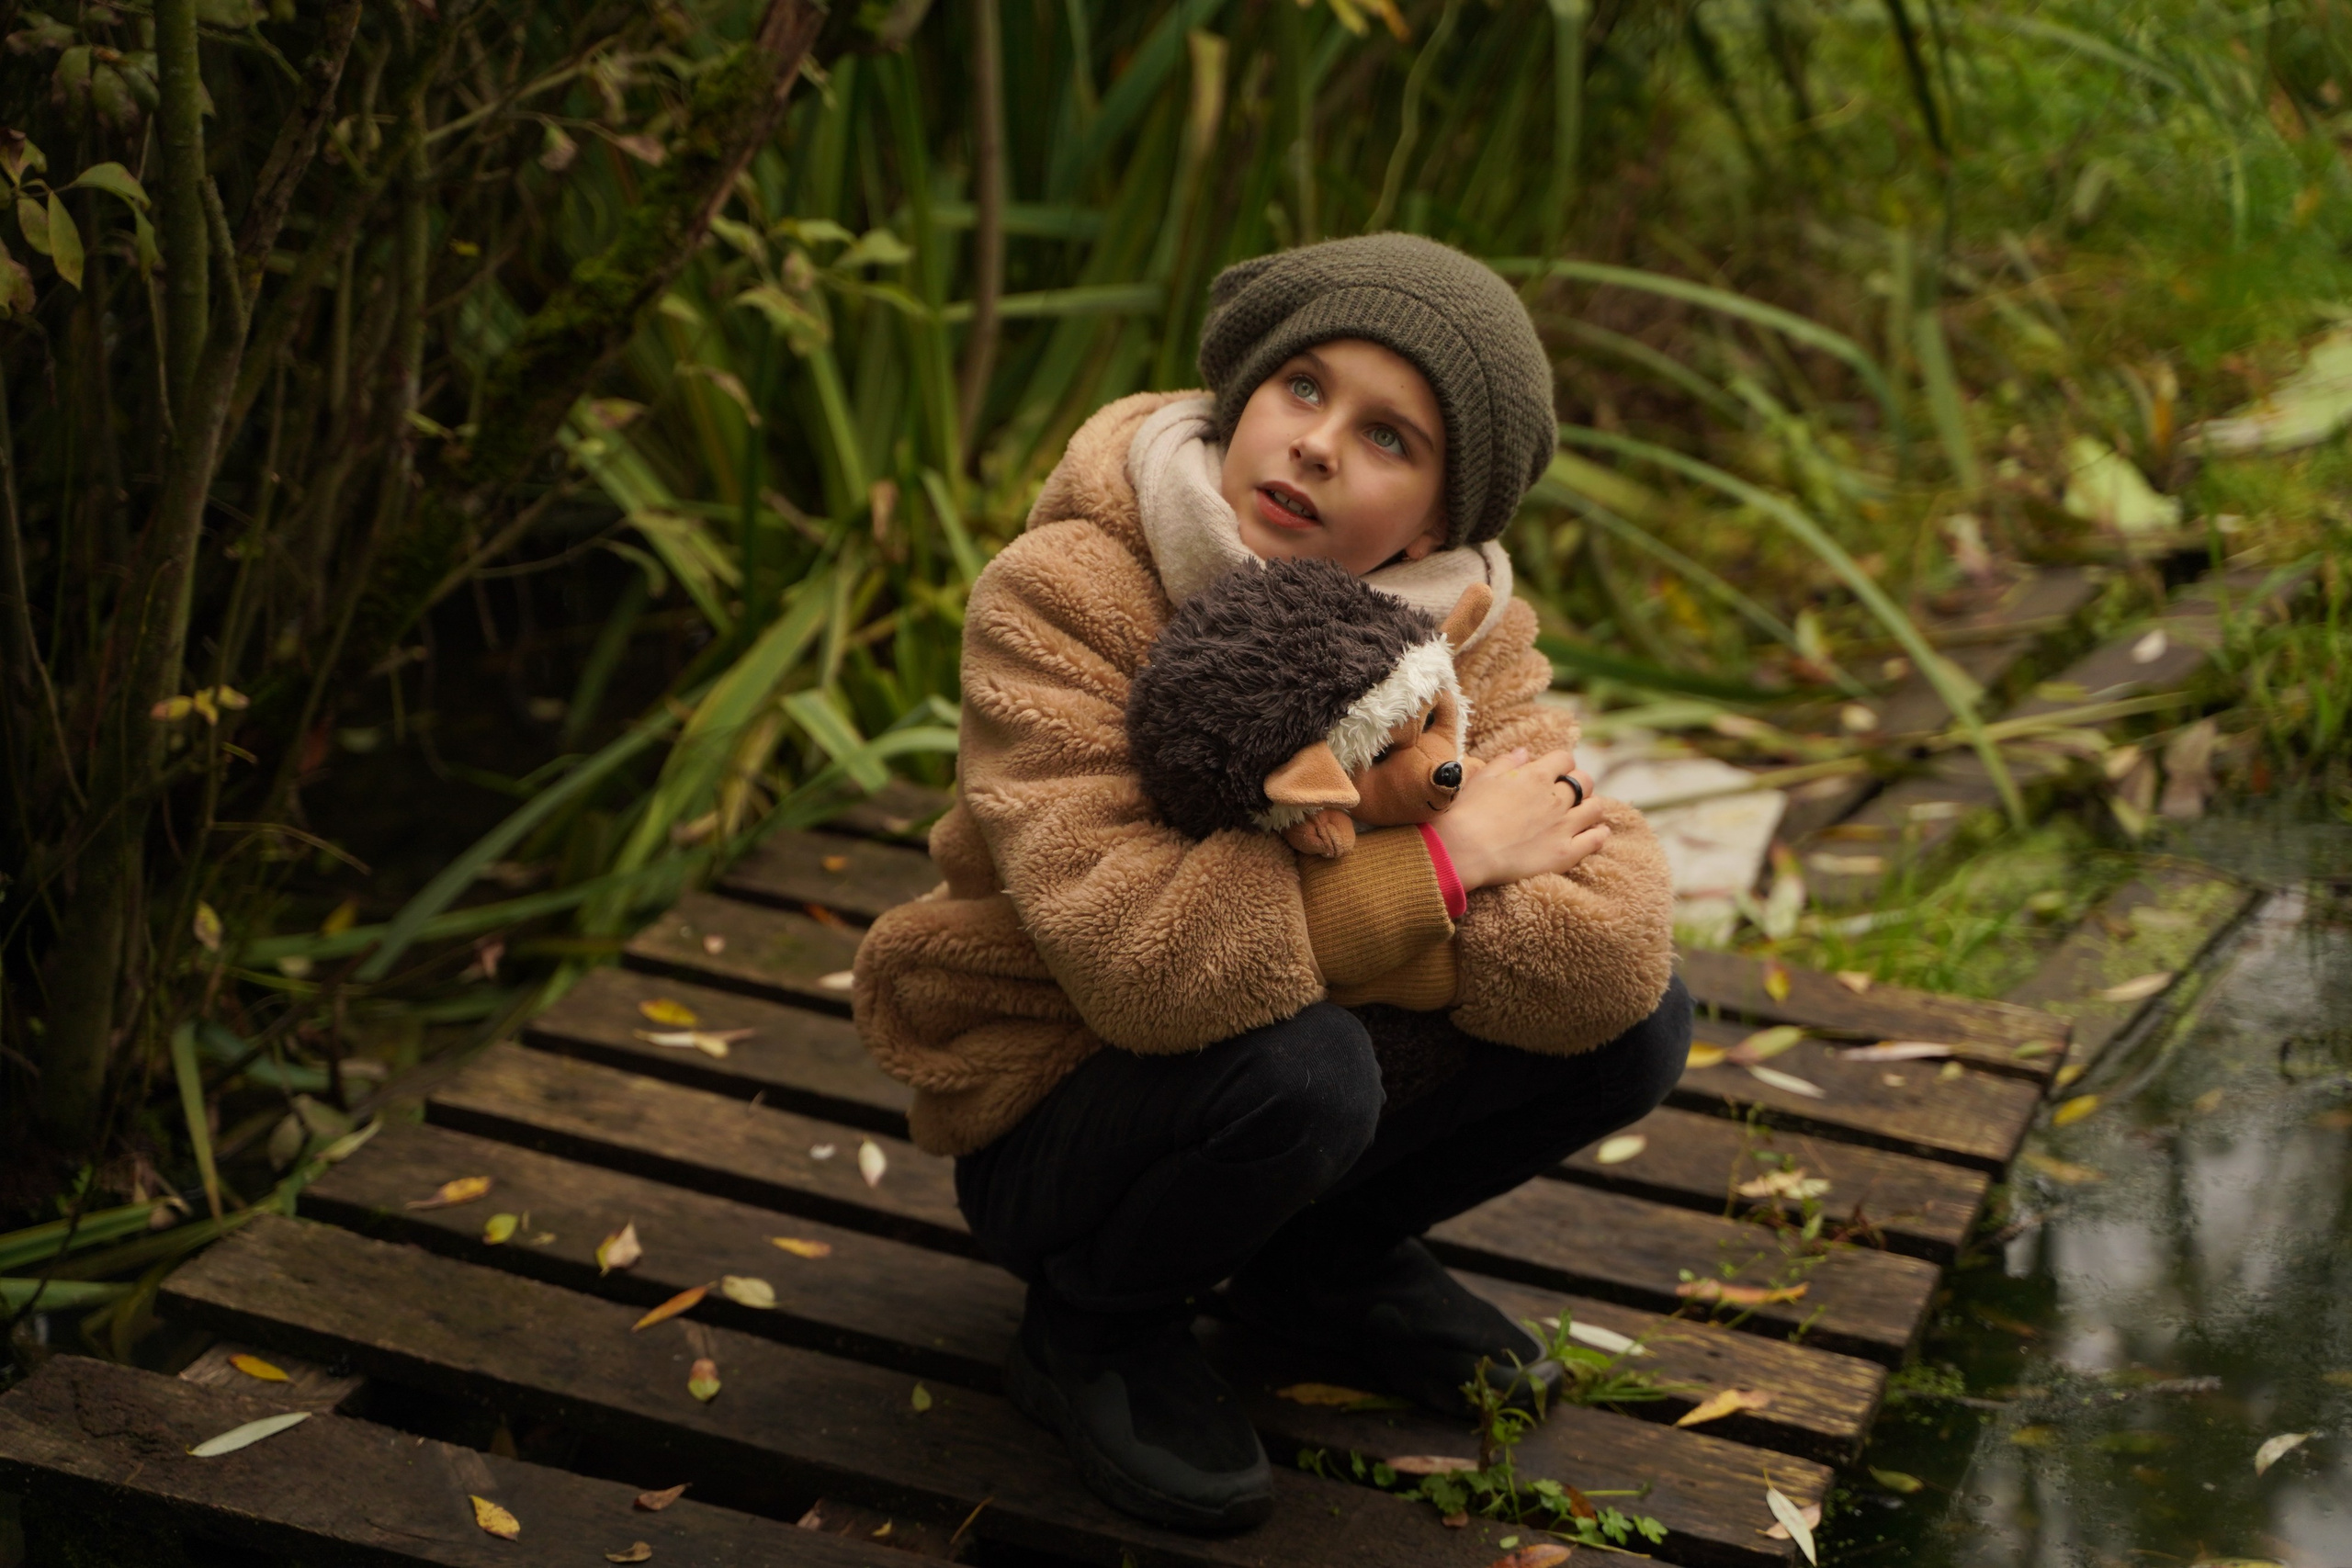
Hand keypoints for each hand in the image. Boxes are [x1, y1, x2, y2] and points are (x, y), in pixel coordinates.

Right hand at [1430, 748, 1610, 890]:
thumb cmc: (1469, 812)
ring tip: (1582, 812)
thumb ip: (1507, 762)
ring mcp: (1563, 826)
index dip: (1561, 764)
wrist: (1466, 849)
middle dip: (1579, 783)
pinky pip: (1596, 840)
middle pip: (1584, 781)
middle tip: (1569, 793)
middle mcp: (1556, 798)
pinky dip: (1599, 834)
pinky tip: (1597, 833)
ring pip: (1595, 808)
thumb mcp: (1483, 778)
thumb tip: (1525, 752)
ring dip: (1591, 806)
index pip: (1564, 759)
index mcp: (1536, 776)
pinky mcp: (1565, 853)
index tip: (1555, 772)